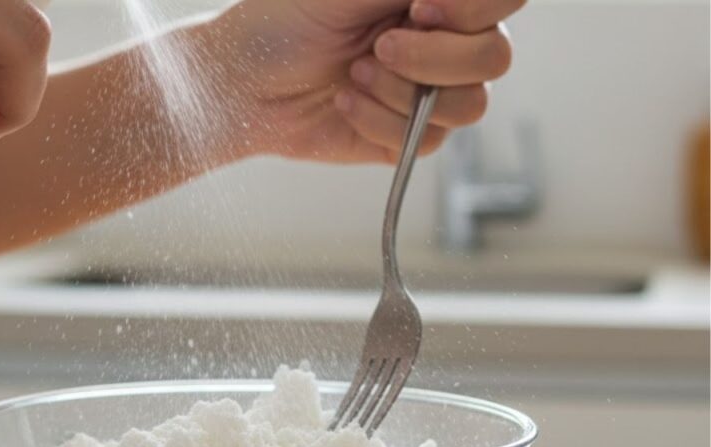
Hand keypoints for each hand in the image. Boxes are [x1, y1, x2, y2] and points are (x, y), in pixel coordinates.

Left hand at [202, 0, 523, 163]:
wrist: (244, 79)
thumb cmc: (288, 17)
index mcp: (439, 0)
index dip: (474, 7)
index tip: (419, 6)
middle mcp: (445, 43)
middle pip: (495, 57)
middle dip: (433, 56)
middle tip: (378, 45)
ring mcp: (431, 92)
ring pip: (469, 105)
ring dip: (403, 91)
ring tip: (354, 72)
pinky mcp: (409, 138)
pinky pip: (429, 140)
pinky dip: (380, 120)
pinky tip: (345, 100)